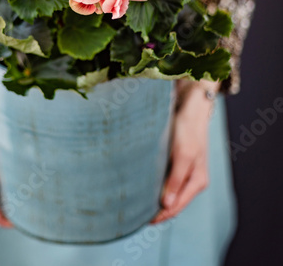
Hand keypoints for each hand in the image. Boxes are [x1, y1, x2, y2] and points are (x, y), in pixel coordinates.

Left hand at [151, 79, 217, 222]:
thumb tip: (167, 205)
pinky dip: (158, 188)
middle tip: (135, 217)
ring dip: (157, 200)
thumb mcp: (182, 155)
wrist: (191, 112)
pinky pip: (168, 183)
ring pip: (170, 194)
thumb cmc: (188, 131)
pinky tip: (145, 189)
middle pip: (174, 203)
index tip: (143, 221)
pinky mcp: (179, 165)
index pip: (177, 207)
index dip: (161, 215)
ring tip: (138, 207)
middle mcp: (193, 181)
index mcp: (197, 182)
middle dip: (158, 211)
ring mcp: (187, 174)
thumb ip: (175, 180)